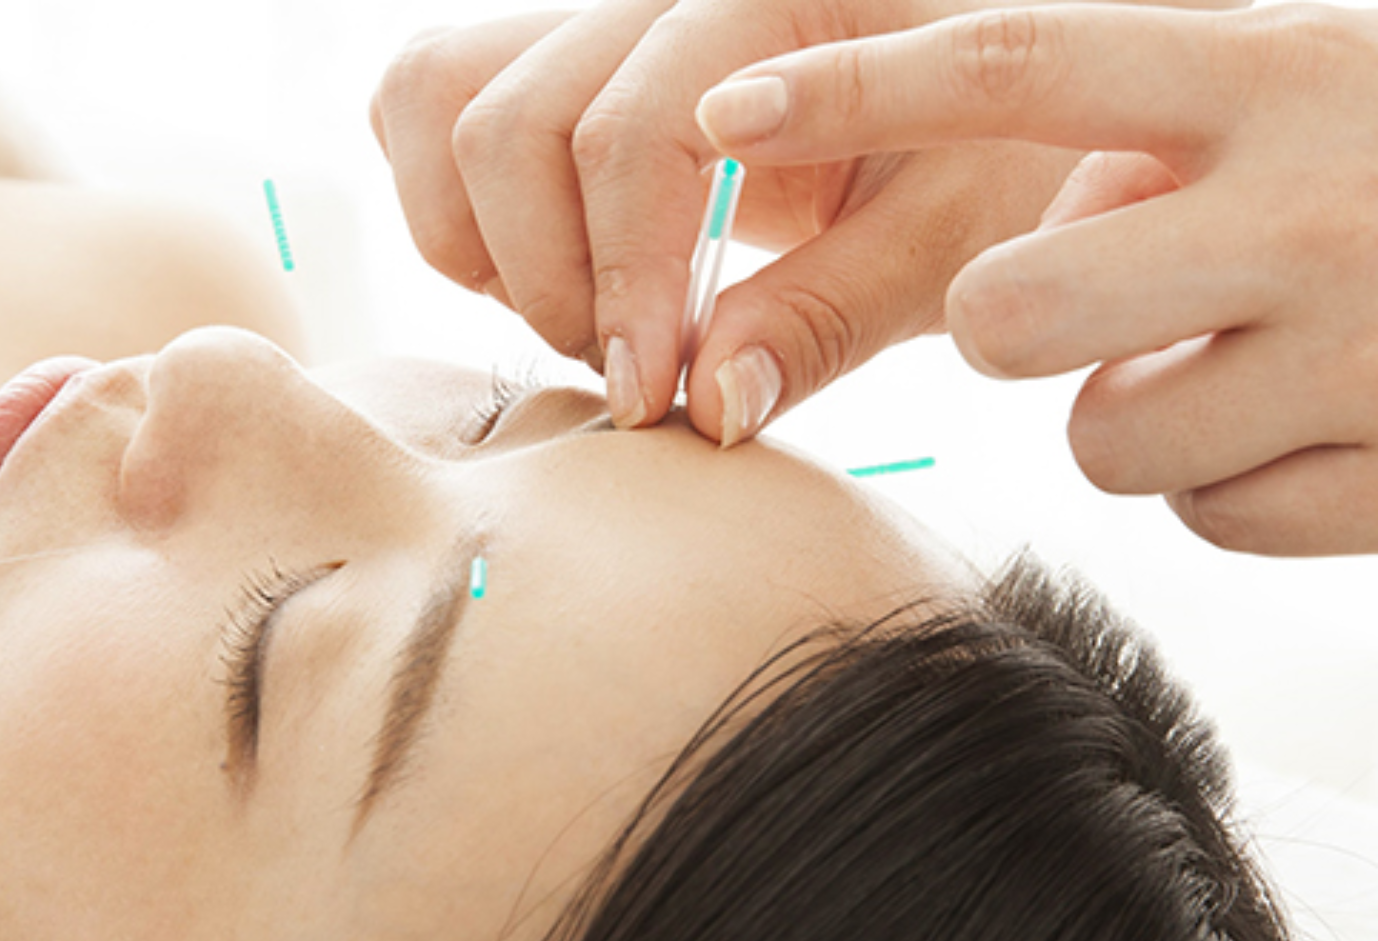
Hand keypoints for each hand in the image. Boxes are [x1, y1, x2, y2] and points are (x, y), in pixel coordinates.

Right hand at [368, 0, 1084, 442]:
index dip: (622, 280)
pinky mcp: (557, 57)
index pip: (630, 130)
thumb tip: (708, 406)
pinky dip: (454, 201)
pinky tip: (549, 267)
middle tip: (632, 368)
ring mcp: (596, 16)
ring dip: (478, 239)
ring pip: (437, 94)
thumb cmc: (1003, 150)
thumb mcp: (954, 235)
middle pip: (503, 118)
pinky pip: (432, 99)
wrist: (1000, 103)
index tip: (646, 395)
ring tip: (585, 316)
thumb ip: (827, 316)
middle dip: (547, 276)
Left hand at [696, 3, 1377, 556]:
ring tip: (1256, 352)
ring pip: (1104, 446)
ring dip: (1144, 412)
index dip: (855, 87)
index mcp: (1277, 69)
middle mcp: (1312, 207)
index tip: (715, 112)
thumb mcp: (1312, 82)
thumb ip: (1154, 131)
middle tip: (1076, 300)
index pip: (1020, 62)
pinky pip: (1216, 518)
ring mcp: (1367, 353)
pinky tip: (1331, 416)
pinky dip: (1246, 481)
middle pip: (1006, 312)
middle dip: (1003, 322)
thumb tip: (1009, 251)